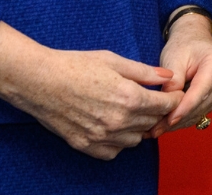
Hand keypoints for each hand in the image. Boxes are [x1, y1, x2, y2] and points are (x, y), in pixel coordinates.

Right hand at [0, 22, 183, 158]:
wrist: (39, 81)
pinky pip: (114, 150)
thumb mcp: (114, 61)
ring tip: (129, 110)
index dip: (173, 98)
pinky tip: (113, 125)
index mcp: (129, 98)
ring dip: (138, 127)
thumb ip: (144, 72)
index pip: (165, 105)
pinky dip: (119, 141)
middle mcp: (119, 122)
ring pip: (136, 139)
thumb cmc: (75, 66)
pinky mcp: (87, 146)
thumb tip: (168, 77)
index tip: (172, 93)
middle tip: (151, 99)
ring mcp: (102, 137)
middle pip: (153, 123)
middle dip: (157, 111)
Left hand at [150, 13, 211, 135]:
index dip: (184, 108)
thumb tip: (169, 105)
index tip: (168, 120)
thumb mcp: (174, 57)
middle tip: (155, 129)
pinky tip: (167, 124)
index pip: (200, 91)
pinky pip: (200, 113)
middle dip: (178, 118)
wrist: (195, 42)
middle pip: (201, 105)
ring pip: (200, 112)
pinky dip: (184, 119)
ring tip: (157, 129)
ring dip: (179, 122)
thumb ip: (173, 80)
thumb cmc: (183, 46)